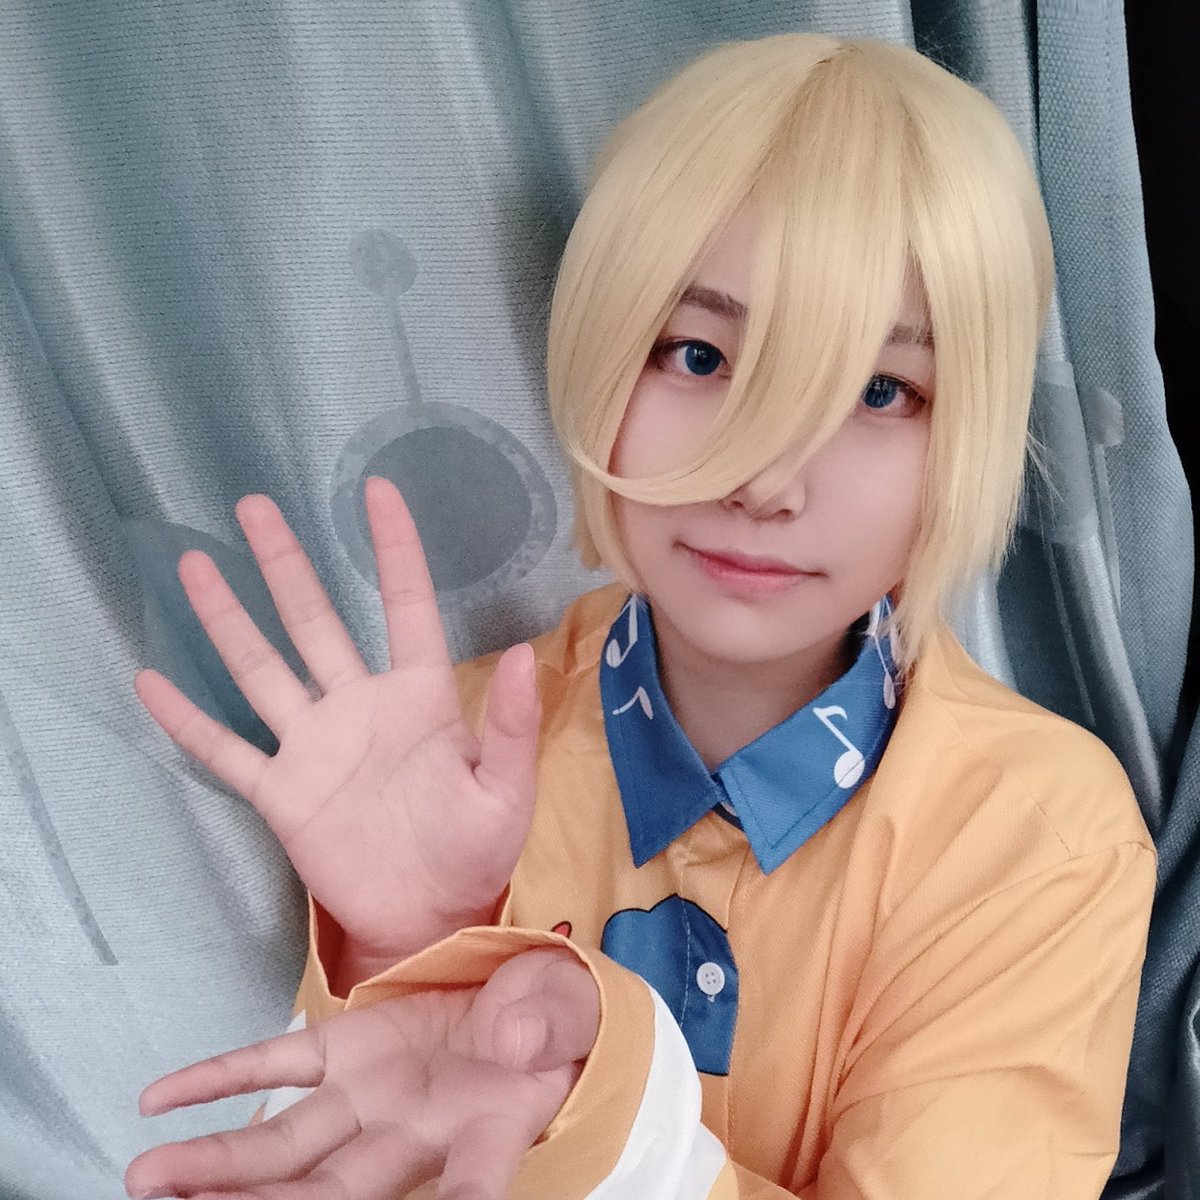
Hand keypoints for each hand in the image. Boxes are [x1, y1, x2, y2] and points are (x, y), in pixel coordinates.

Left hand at [125, 948, 599, 1199]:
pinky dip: (219, 1079)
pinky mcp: (345, 1048)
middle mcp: (413, 1132)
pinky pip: (274, 1064)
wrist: (530, 1001)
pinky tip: (159, 1101)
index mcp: (485, 1131)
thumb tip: (516, 1036)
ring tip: (150, 1179)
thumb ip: (546, 1021)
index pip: (466, 1189)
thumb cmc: (556, 1021)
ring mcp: (369, 1094)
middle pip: (331, 1190)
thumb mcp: (569, 1013)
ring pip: (286, 1145)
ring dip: (219, 1165)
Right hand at [136, 479, 540, 987]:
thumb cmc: (474, 852)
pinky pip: (226, 749)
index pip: (405, 607)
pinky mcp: (281, 791)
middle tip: (253, 504)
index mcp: (419, 698)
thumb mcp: (505, 792)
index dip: (393, 549)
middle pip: (315, 620)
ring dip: (228, 619)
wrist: (426, 918)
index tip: (377, 491)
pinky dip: (188, 720)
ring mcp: (314, 745)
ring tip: (196, 564)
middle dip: (285, 564)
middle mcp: (359, 706)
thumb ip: (513, 727)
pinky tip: (151, 680)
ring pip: (262, 668)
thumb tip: (526, 654)